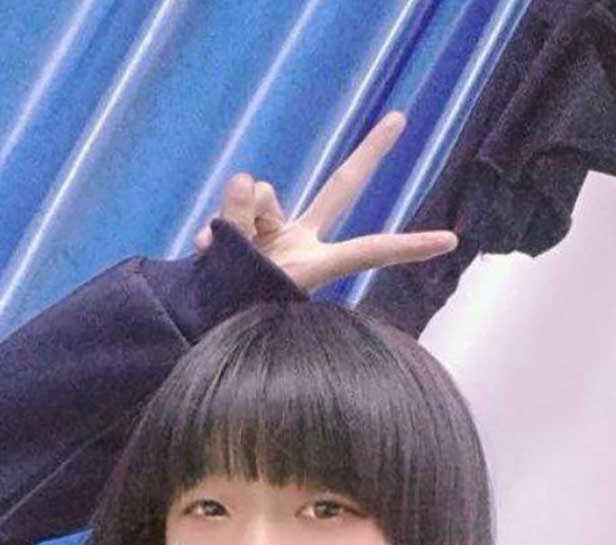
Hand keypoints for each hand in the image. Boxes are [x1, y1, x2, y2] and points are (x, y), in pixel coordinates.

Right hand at [193, 111, 458, 293]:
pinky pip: (235, 197)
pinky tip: (208, 247)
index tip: (452, 242)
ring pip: (258, 191)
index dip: (408, 246)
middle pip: (341, 187)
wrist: (202, 317)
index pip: (370, 250)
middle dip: (369, 153)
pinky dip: (219, 222)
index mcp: (316, 264)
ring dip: (236, 217)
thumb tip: (245, 179)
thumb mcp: (242, 271)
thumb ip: (244, 220)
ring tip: (224, 252)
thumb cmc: (231, 306)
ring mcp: (278, 229)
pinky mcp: (249, 222)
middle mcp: (304, 240)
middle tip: (401, 118)